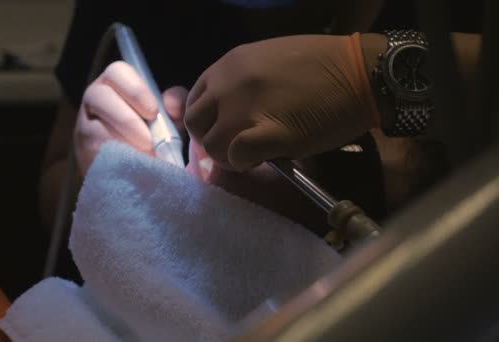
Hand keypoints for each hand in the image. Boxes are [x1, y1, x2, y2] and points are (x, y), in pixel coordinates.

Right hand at [74, 61, 186, 175]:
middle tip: (150, 141)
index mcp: (117, 83)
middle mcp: (95, 98)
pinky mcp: (82, 152)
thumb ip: (177, 105)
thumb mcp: (171, 118)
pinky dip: (115, 160)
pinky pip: (94, 153)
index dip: (135, 90)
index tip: (153, 112)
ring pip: (95, 128)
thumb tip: (171, 104)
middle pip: (100, 97)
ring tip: (144, 157)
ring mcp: (84, 125)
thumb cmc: (156, 135)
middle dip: (127, 120)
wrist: (138, 171)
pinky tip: (132, 167)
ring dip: (122, 143)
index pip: (117, 71)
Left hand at [184, 33, 380, 170]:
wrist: (359, 72)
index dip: (206, 121)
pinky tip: (263, 158)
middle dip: (211, 141)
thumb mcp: (267, 60)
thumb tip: (223, 114)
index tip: (222, 130)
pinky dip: (245, 163)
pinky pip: (237, 157)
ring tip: (252, 155)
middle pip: (196, 125)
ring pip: (212, 146)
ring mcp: (247, 109)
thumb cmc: (319, 67)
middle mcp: (229, 85)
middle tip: (235, 147)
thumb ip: (238, 83)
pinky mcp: (270, 133)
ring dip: (228, 157)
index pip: (194, 100)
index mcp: (228, 65)